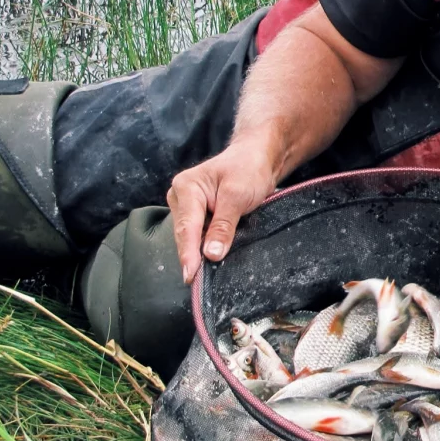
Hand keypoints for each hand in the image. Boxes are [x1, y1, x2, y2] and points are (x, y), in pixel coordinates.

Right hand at [166, 138, 279, 283]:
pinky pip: (198, 235)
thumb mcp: (238, 196)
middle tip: (199, 283)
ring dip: (199, 253)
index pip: (186, 226)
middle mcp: (181, 196)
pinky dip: (204, 247)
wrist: (258, 157)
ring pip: (190, 237)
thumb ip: (223, 225)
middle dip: (192, 256)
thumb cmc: (248, 169)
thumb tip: (211, 254)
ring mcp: (188, 206)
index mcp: (186, 187)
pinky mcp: (198, 214)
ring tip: (205, 276)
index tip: (190, 276)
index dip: (188, 253)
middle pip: (185, 234)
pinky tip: (210, 260)